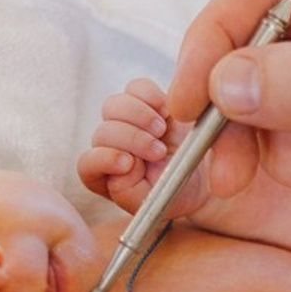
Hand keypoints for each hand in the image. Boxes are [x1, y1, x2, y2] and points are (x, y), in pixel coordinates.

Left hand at [77, 78, 211, 219]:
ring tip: (161, 131)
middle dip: (132, 140)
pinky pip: (136, 88)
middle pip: (103, 132)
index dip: (107, 159)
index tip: (130, 163)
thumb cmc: (175, 194)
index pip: (88, 163)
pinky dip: (149, 96)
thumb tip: (124, 163)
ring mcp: (125, 121)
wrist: (202, 177)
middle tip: (159, 151)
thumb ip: (130, 191)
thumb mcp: (154, 203)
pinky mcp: (145, 102)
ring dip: (138, 116)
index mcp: (104, 176)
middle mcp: (109, 146)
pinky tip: (165, 111)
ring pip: (114, 106)